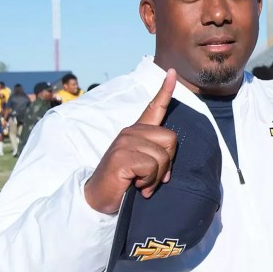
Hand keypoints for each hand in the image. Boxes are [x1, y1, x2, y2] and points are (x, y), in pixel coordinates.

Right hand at [84, 70, 177, 213]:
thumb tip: (169, 170)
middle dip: (167, 162)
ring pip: (162, 156)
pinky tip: (137, 186)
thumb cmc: (124, 182)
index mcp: (137, 132)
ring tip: (142, 183)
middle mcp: (130, 132)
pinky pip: (151, 167)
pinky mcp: (121, 156)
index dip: (166, 90)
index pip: (154, 107)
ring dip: (156, 177)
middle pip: (171, 139)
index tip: (173, 73)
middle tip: (152, 177)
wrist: (99, 198)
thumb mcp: (144, 166)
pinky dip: (149, 182)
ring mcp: (124, 142)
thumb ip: (158, 159)